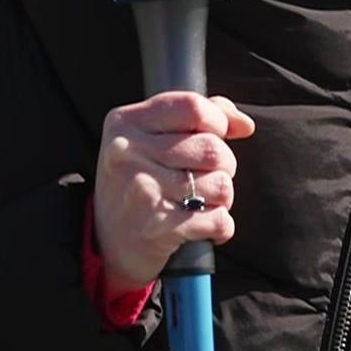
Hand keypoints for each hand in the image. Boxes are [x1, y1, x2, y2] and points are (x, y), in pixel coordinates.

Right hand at [92, 91, 255, 292]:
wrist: (107, 243)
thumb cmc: (139, 183)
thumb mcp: (151, 139)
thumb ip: (196, 117)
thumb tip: (243, 124)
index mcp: (125, 122)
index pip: (192, 106)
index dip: (218, 121)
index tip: (216, 136)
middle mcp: (127, 152)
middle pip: (212, 148)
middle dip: (224, 165)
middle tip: (207, 177)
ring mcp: (140, 189)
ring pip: (220, 185)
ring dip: (222, 198)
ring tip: (203, 203)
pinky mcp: (155, 226)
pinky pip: (218, 219)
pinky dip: (221, 226)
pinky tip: (203, 226)